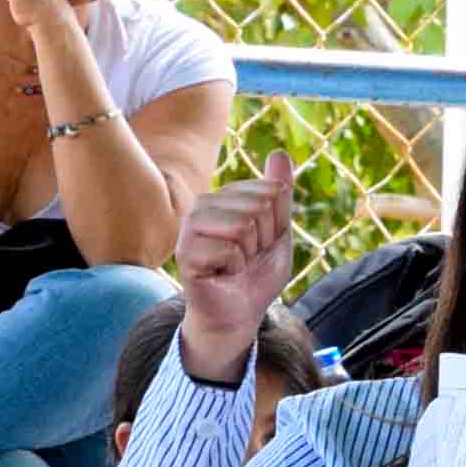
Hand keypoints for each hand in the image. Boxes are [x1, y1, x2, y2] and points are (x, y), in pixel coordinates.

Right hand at [173, 151, 295, 385]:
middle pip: (259, 207)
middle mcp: (203, 205)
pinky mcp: (185, 253)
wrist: (239, 315)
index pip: (271, 192)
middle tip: (247, 259)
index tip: (261, 244)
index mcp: (224, 197)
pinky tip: (222, 276)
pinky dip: (235, 269)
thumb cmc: (256, 275)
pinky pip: (229, 250)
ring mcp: (190, 228)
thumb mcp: (277, 231)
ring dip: (249, 255)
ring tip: (235, 266)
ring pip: (243, 226)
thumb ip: (279, 193)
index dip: (277, 225)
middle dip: (264, 241)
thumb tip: (279, 152)